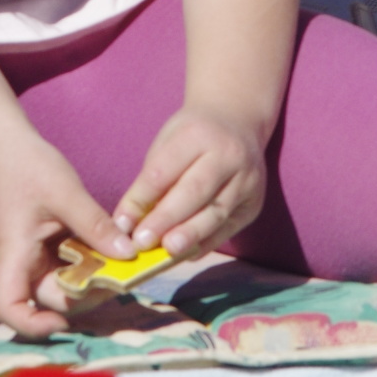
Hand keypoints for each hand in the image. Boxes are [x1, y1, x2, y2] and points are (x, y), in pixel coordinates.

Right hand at [0, 134, 133, 336]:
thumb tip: (128, 255)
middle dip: (82, 297)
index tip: (63, 320)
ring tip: (118, 266)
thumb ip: (96, 227)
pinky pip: (63, 266)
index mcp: (14, 255)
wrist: (4, 143)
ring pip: (60, 284)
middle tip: (118, 280)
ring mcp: (28, 257)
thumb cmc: (27, 166)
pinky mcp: (39, 247)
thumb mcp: (66, 194)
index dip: (33, 325)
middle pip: (47, 300)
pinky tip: (107, 250)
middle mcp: (18, 263)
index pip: (9, 309)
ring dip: (87, 279)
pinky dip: (85, 263)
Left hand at [114, 108, 266, 260]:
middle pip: (194, 191)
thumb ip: (151, 181)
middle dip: (166, 219)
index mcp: (197, 134)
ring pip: (216, 213)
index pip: (164, 170)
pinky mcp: (254, 204)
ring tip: (167, 252)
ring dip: (189, 235)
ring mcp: (247, 180)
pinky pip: (228, 228)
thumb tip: (129, 224)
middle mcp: (228, 155)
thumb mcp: (167, 144)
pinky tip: (186, 254)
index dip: (142, 198)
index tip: (123, 223)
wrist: (238, 122)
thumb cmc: (192, 136)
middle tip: (142, 241)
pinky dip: (205, 243)